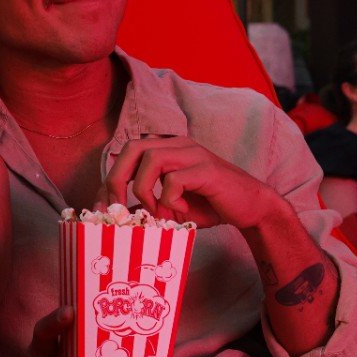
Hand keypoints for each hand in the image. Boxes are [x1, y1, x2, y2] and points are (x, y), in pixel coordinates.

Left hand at [103, 136, 283, 230]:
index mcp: (167, 148)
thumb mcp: (170, 206)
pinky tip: (181, 210)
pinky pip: (175, 179)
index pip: (128, 152)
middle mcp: (178, 145)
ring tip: (155, 211)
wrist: (249, 207)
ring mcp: (193, 154)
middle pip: (133, 147)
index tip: (107, 207)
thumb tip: (114, 211)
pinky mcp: (207, 170)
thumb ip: (146, 204)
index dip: (111, 178)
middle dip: (117, 178)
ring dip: (144, 189)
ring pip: (151, 159)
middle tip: (119, 207)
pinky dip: (169, 199)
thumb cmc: (209, 205)